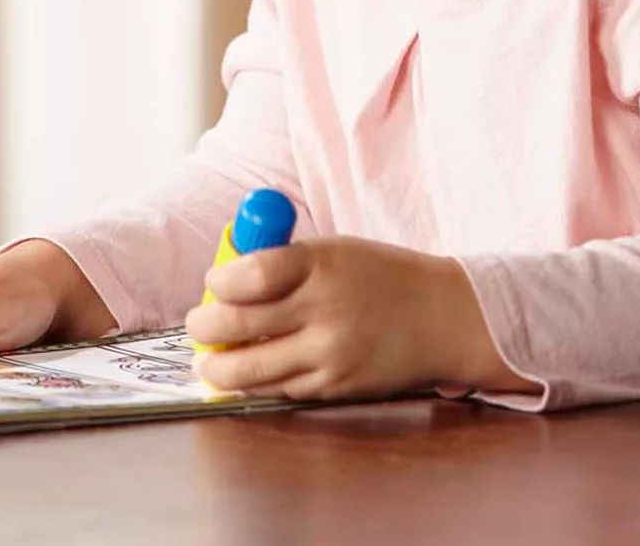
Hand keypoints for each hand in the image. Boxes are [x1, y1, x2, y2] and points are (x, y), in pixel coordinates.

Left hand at [184, 236, 534, 401]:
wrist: (443, 318)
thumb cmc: (381, 276)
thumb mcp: (335, 250)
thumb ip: (284, 261)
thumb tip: (225, 276)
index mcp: (321, 264)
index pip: (252, 274)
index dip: (220, 282)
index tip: (212, 284)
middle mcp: (324, 310)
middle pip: (240, 324)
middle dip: (205, 328)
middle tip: (196, 325)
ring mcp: (330, 355)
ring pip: (252, 368)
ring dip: (219, 365)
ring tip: (208, 359)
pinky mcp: (335, 387)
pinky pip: (280, 389)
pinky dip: (256, 382)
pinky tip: (244, 373)